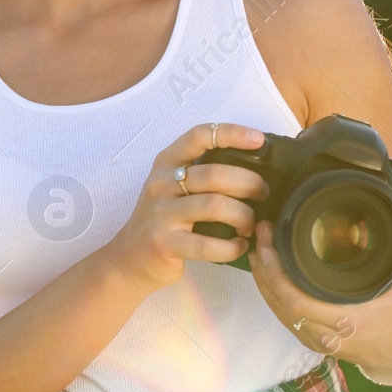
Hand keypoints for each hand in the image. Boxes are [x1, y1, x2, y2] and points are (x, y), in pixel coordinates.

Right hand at [107, 122, 270, 293]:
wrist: (129, 257)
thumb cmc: (162, 219)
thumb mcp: (172, 186)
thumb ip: (202, 173)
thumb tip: (252, 167)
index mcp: (166, 163)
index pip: (200, 136)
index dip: (232, 134)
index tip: (258, 140)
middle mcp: (162, 184)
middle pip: (215, 174)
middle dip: (249, 183)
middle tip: (262, 194)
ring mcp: (162, 214)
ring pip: (215, 206)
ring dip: (244, 216)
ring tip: (251, 224)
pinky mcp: (165, 243)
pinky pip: (208, 245)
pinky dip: (232, 247)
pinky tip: (240, 246)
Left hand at [251, 205, 391, 371]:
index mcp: (351, 321)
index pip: (298, 300)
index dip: (277, 273)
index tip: (271, 241)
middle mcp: (331, 336)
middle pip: (282, 303)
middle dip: (265, 269)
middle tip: (261, 236)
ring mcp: (320, 341)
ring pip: (279, 311)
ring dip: (263, 280)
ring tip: (257, 248)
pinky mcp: (314, 342)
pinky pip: (284, 318)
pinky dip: (271, 294)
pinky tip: (265, 273)